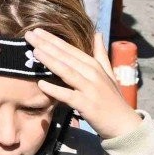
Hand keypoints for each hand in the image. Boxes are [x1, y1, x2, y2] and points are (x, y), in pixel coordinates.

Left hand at [25, 28, 142, 138]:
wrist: (124, 124)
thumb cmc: (113, 99)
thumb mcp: (108, 74)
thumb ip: (101, 54)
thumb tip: (97, 33)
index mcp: (94, 65)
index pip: (70, 49)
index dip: (53, 39)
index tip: (37, 30)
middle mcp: (92, 74)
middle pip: (66, 57)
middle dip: (47, 45)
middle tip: (29, 35)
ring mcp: (90, 89)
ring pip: (67, 72)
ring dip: (50, 61)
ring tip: (35, 52)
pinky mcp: (87, 104)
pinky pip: (68, 95)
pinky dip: (55, 90)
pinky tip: (41, 84)